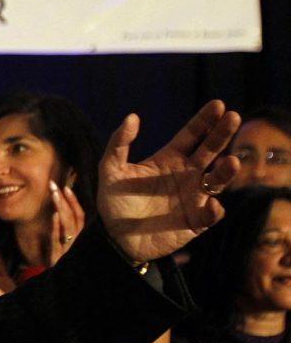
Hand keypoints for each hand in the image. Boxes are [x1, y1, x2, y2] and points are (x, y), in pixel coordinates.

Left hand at [46, 180, 85, 266]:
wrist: (57, 285)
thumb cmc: (60, 263)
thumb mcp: (64, 245)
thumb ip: (63, 230)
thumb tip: (58, 210)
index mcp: (79, 238)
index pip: (80, 216)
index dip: (74, 201)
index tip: (66, 187)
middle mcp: (77, 242)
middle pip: (74, 218)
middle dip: (65, 200)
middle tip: (55, 185)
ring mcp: (68, 249)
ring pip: (67, 225)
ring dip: (61, 208)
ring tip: (54, 194)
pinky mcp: (59, 257)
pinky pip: (58, 240)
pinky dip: (56, 227)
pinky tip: (53, 215)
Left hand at [98, 100, 240, 262]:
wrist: (115, 237)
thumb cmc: (114, 201)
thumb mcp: (110, 170)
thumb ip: (119, 144)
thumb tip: (133, 117)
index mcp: (169, 159)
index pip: (192, 135)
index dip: (204, 121)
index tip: (217, 105)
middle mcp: (187, 174)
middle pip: (210, 150)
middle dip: (222, 134)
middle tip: (233, 117)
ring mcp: (194, 197)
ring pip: (217, 180)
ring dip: (226, 171)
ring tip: (231, 161)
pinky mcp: (196, 221)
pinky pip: (211, 214)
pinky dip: (214, 210)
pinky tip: (212, 204)